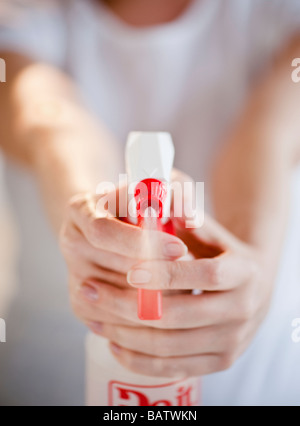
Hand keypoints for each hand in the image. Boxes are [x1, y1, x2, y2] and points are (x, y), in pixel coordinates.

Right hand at [59, 188, 187, 329]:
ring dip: (156, 298)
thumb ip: (177, 194)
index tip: (178, 248)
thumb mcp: (159, 187)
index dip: (140, 243)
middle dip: (158, 274)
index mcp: (81, 209)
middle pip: (113, 269)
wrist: (115, 226)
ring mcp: (74, 275)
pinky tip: (165, 302)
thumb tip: (189, 217)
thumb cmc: (142, 203)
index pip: (103, 232)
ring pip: (119, 300)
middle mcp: (70, 242)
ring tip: (182, 286)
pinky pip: (115, 322)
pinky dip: (144, 317)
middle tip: (190, 274)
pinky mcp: (81, 304)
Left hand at [87, 213, 272, 377]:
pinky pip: (173, 368)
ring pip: (168, 346)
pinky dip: (139, 359)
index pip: (205, 274)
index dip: (167, 273)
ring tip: (94, 315)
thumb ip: (185, 214)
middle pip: (179, 316)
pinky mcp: (219, 361)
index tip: (130, 270)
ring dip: (125, 332)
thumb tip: (157, 196)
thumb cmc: (221, 253)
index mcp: (244, 272)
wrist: (253, 288)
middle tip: (92, 291)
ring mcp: (232, 341)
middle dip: (128, 305)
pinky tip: (114, 342)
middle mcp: (244, 310)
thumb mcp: (210, 230)